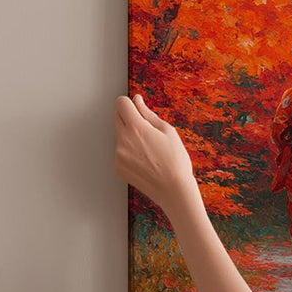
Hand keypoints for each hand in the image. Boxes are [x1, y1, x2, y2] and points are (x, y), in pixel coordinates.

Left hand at [114, 94, 199, 214]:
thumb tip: (137, 100)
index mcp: (136, 127)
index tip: (136, 107)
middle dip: (128, 117)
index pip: (120, 103)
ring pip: (119, 135)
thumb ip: (147, 113)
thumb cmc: (175, 161)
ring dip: (129, 136)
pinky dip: (128, 152)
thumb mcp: (167, 131)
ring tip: (148, 149)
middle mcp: (123, 140)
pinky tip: (145, 160)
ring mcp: (118, 155)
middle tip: (146, 129)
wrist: (174, 190)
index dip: (129, 103)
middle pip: (116, 117)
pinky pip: (120, 152)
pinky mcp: (118, 167)